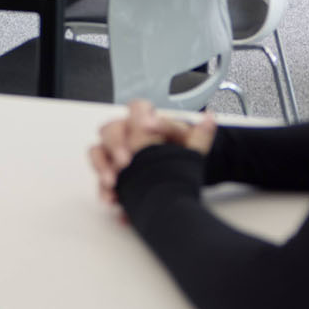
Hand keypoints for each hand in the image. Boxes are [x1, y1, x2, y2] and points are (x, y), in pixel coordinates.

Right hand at [87, 100, 215, 205]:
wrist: (170, 178)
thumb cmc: (176, 156)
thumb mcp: (190, 148)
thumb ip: (199, 135)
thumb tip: (211, 118)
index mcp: (145, 121)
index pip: (137, 109)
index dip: (140, 117)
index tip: (149, 129)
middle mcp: (125, 133)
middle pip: (111, 129)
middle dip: (116, 145)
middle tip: (126, 162)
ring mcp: (113, 153)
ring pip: (97, 152)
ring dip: (102, 166)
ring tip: (113, 182)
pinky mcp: (109, 173)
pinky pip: (99, 178)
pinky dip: (103, 189)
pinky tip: (112, 199)